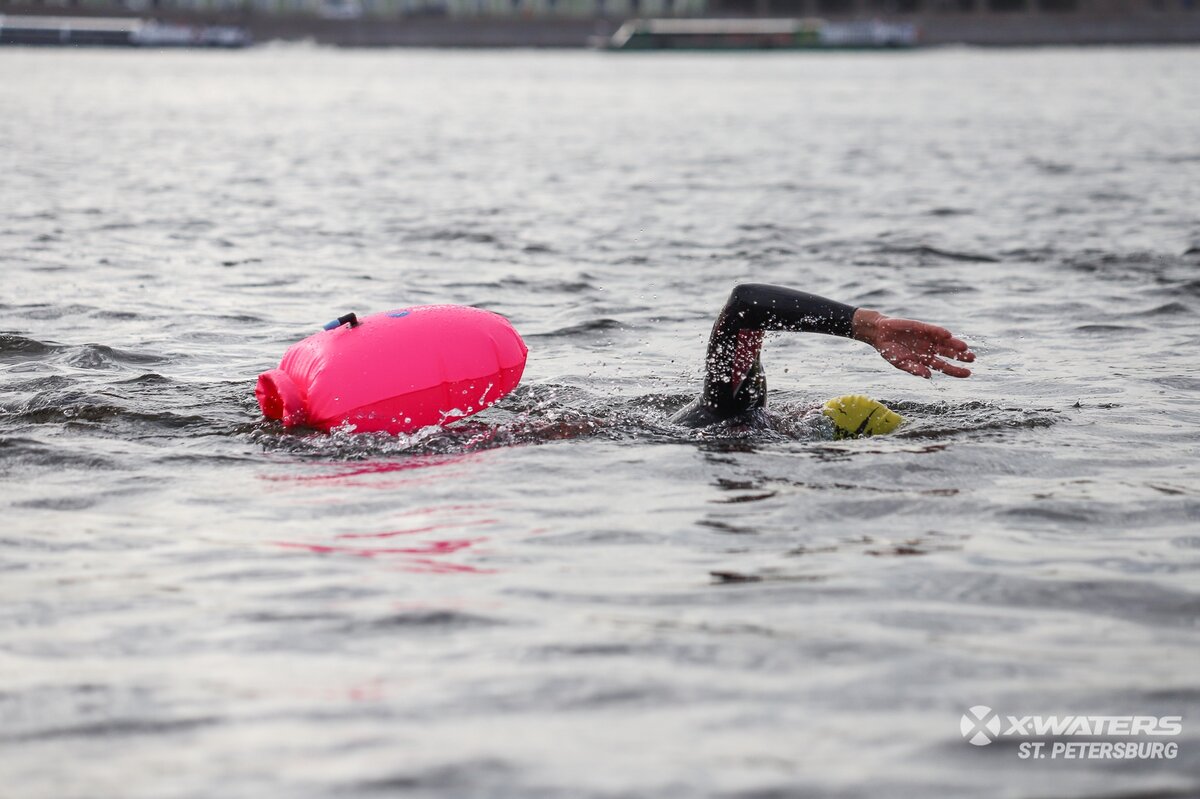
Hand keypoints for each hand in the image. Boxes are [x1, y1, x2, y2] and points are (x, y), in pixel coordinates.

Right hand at [852, 309, 974, 378]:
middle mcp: (929, 349)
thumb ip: (914, 369)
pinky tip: (949, 336)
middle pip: (948, 354)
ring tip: (965, 348)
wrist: (880, 334)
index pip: (944, 366)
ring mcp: (927, 338)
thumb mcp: (900, 363)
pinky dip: (941, 333)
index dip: (956, 370)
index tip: (968, 373)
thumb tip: (928, 376)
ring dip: (955, 344)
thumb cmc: (889, 351)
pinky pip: (934, 330)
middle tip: (972, 359)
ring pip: (945, 342)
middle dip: (960, 356)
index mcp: (925, 360)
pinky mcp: (922, 327)